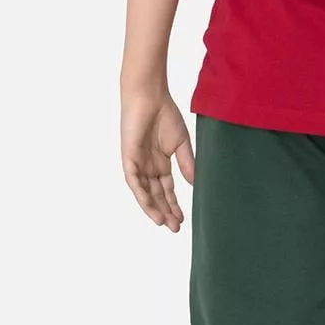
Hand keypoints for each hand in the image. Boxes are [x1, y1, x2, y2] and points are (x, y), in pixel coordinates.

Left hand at [121, 91, 193, 232]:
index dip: (174, 205)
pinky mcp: (129, 158)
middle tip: (175, 228)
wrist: (150, 96)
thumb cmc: (165, 115)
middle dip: (165, 212)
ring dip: (153, 209)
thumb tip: (195, 184)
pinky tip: (150, 207)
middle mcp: (148, 167)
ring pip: (144, 193)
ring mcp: (137, 163)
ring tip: (163, 223)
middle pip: (156, 196)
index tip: (183, 219)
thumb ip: (187, 164)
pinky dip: (141, 195)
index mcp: (160, 164)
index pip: (167, 190)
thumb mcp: (181, 144)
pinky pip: (134, 181)